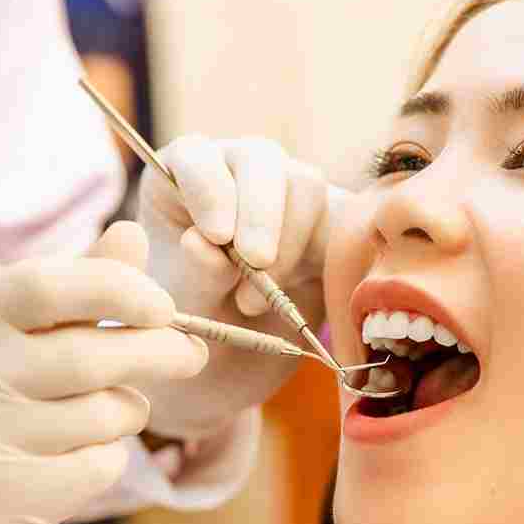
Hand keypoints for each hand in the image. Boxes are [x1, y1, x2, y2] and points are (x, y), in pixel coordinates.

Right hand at [0, 222, 206, 523]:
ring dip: (122, 416)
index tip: (163, 306)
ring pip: (98, 415)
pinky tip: (71, 470)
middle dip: (155, 351)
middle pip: (83, 354)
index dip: (118, 287)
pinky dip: (104, 463)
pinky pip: (93, 468)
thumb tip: (133, 235)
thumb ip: (65, 298)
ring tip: (98, 423)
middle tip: (188, 354)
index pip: (40, 283)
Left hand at [136, 136, 340, 437]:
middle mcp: (234, 174)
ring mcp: (284, 194)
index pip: (196, 155)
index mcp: (179, 181)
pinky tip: (301, 294)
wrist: (227, 367)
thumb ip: (192, 273)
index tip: (216, 236)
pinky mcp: (325, 221)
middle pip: (260, 159)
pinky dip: (330, 257)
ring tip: (253, 303)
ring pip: (305, 185)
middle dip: (261, 213)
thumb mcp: (181, 307)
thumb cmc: (191, 326)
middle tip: (256, 264)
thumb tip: (201, 242)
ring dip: (289, 245)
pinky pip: (343, 220)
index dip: (210, 188)